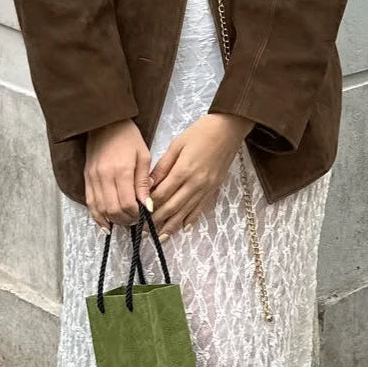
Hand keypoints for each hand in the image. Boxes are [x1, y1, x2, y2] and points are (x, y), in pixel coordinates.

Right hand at [84, 120, 152, 230]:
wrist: (105, 123)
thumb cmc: (128, 137)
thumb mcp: (143, 156)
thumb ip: (143, 182)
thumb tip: (148, 205)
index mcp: (121, 170)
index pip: (127, 203)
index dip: (136, 214)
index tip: (145, 214)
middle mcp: (103, 176)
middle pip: (113, 210)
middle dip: (126, 220)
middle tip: (136, 220)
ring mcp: (92, 178)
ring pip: (100, 209)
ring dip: (113, 220)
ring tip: (125, 221)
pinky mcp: (86, 179)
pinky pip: (90, 203)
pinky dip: (98, 217)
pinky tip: (107, 225)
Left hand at [149, 113, 253, 238]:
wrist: (228, 129)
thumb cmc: (201, 132)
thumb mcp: (177, 144)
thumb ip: (163, 166)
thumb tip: (149, 184)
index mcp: (183, 171)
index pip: (162, 194)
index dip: (149, 205)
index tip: (139, 213)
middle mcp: (195, 183)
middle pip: (172, 207)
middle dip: (157, 221)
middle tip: (144, 231)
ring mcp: (206, 188)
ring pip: (186, 212)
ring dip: (172, 226)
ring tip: (160, 237)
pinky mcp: (214, 189)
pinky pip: (200, 209)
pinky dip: (190, 220)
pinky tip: (182, 228)